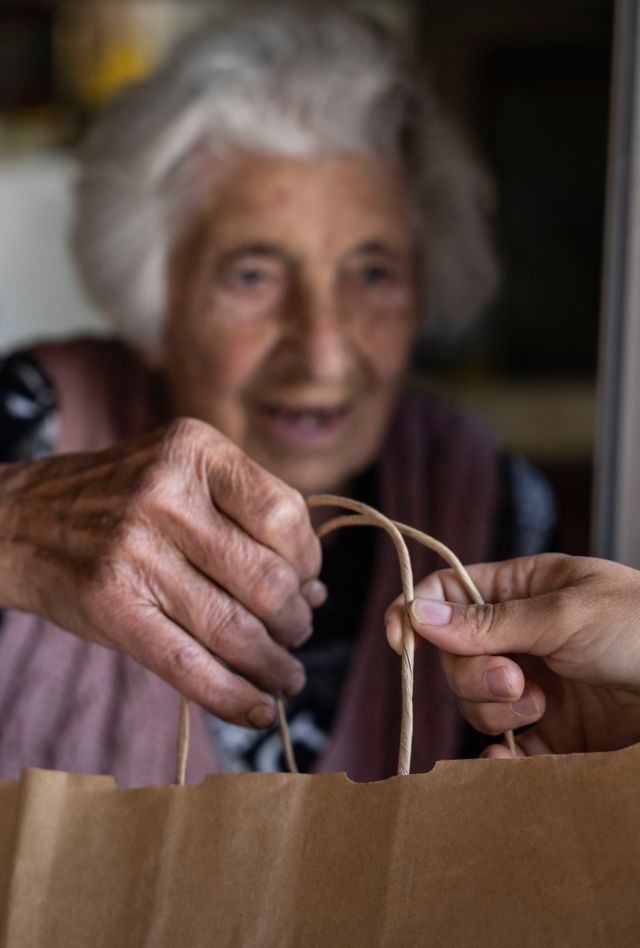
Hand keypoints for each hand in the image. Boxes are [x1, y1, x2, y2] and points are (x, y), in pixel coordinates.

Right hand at [0, 418, 323, 728]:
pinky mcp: (110, 605)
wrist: (21, 520)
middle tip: (293, 632)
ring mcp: (135, 549)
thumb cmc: (121, 501)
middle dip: (295, 619)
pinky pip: (189, 665)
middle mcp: (166, 493)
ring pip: (236, 629)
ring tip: (283, 675)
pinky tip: (256, 709)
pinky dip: (233, 697)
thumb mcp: (183, 477)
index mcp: (195, 449)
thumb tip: (318, 592)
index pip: (286, 515)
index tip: (305, 583)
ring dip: (274, 665)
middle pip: (269, 578)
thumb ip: (248, 521)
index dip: (308, 561)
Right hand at [385, 553, 639, 755]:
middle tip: (515, 681)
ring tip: (539, 707)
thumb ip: (488, 622)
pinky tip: (509, 759)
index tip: (401, 639)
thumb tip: (416, 614)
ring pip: (475, 702)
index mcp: (525, 589)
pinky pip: (504, 747)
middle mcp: (524, 636)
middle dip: (474, 672)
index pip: (451, 593)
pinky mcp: (553, 735)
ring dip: (494, 708)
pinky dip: (499, 757)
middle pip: (456, 655)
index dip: (419, 612)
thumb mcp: (564, 614)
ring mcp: (537, 685)